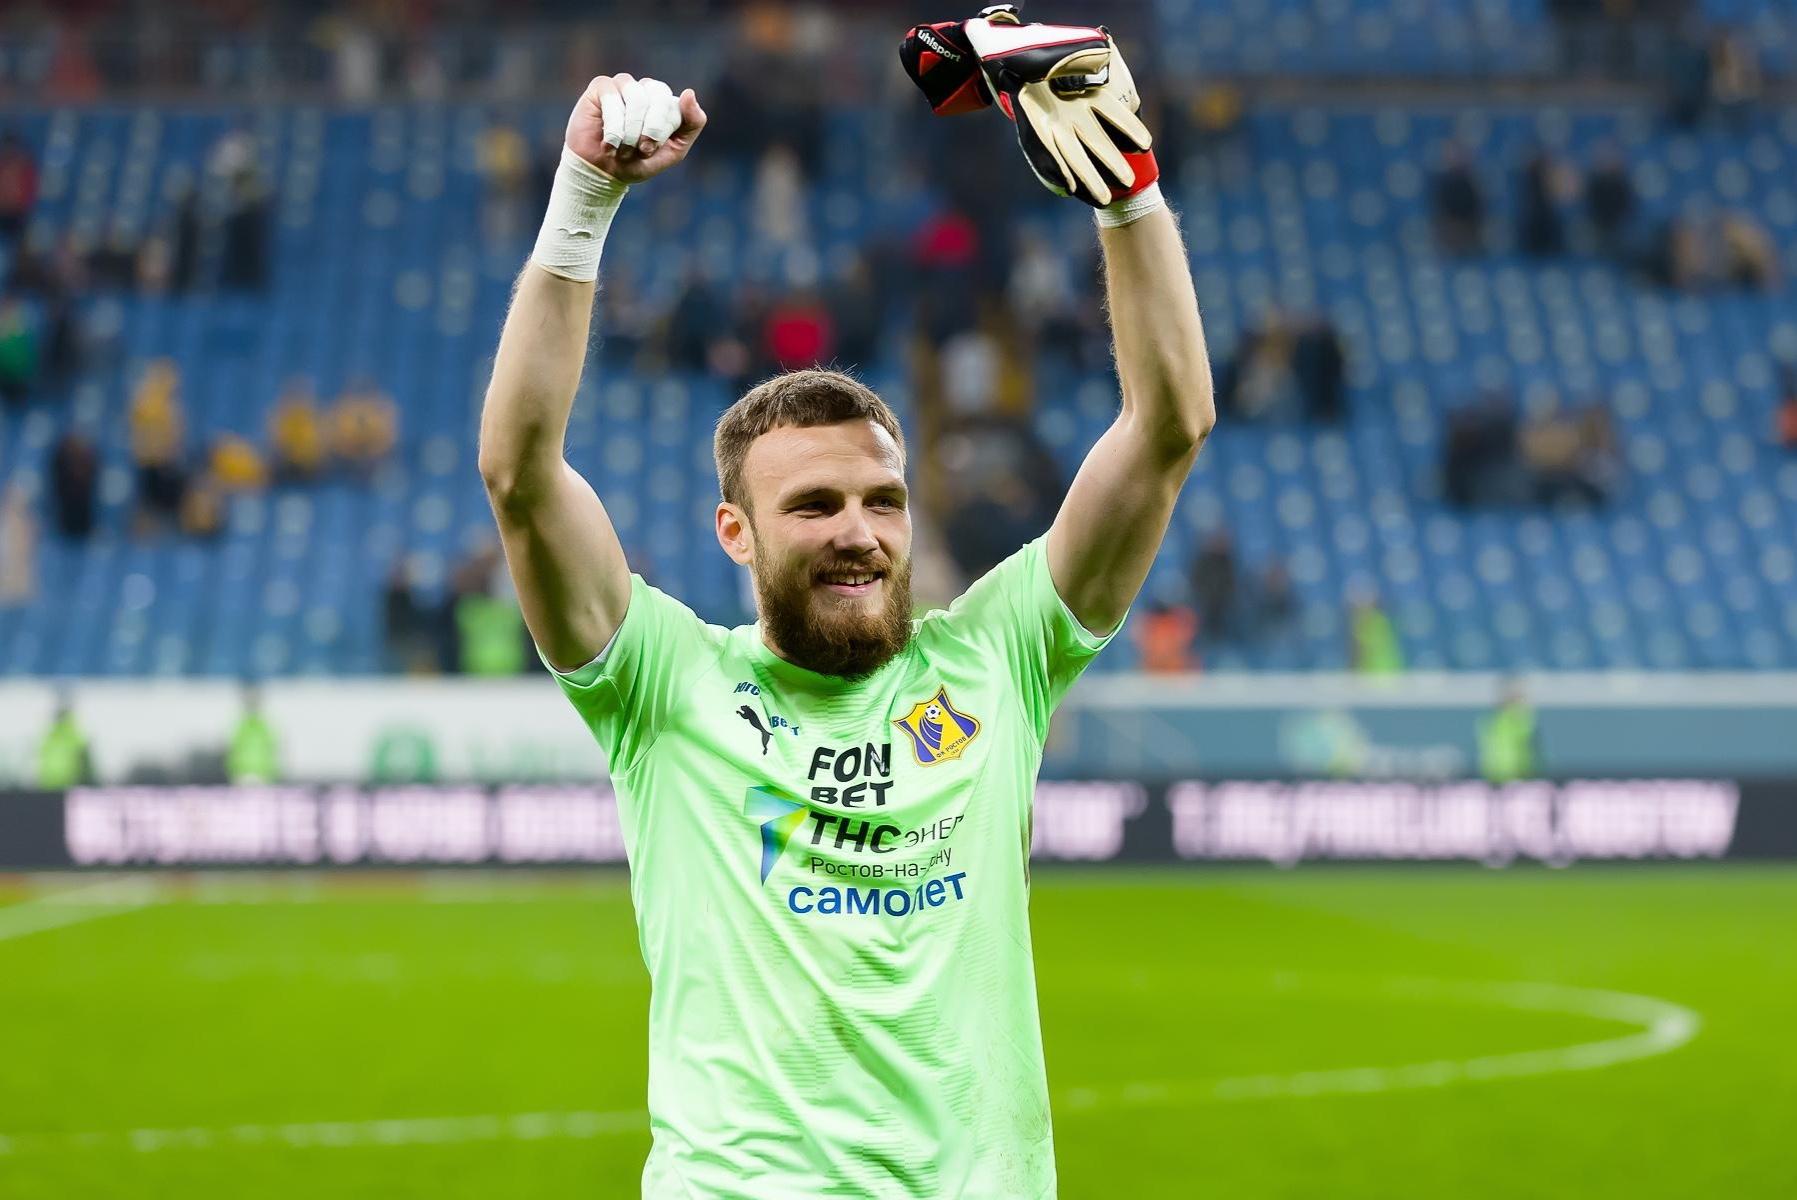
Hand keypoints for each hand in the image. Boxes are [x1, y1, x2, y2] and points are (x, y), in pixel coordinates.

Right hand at [565, 74, 706, 184]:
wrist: (603, 174)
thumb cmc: (638, 162)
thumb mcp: (675, 151)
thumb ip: (692, 124)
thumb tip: (689, 92)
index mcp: (666, 102)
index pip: (675, 107)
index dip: (662, 133)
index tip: (649, 151)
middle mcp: (646, 88)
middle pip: (660, 96)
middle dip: (651, 129)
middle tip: (640, 150)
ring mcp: (624, 84)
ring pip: (637, 100)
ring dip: (631, 132)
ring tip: (622, 149)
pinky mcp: (602, 86)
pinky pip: (613, 98)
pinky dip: (613, 127)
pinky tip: (608, 144)